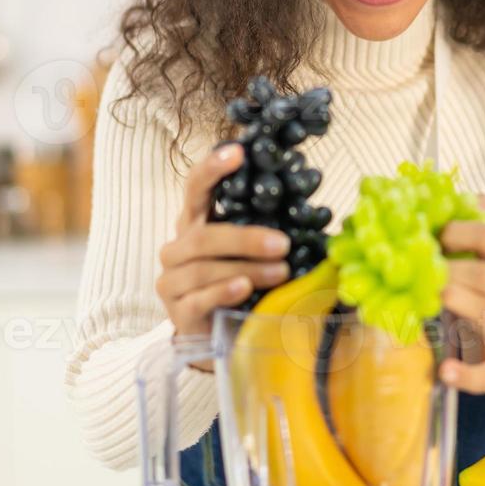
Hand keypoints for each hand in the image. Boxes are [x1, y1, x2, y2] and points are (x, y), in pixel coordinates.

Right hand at [156, 142, 291, 368]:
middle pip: (203, 236)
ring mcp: (172, 280)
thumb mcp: (253, 251)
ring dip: (247, 268)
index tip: (238, 152)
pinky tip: (244, 288)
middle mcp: (177, 247)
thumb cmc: (241, 281)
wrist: (219, 333)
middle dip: (245, 238)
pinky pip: (199, 298)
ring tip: (281, 272)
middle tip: (283, 243)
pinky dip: (224, 291)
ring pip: (204, 268)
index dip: (212, 168)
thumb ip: (268, 226)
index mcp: (194, 222)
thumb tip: (312, 206)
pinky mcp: (178, 311)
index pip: (196, 187)